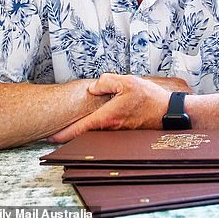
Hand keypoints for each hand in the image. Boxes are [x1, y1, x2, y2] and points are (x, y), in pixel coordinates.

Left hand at [46, 73, 188, 142]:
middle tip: (55, 131)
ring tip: (71, 126)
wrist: (168, 113)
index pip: (80, 128)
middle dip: (70, 133)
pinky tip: (93, 122)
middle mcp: (111, 129)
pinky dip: (95, 130)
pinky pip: (105, 132)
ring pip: (94, 133)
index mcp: (108, 117)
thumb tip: (92, 88)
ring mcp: (117, 133)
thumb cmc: (150, 98)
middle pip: (85, 134)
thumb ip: (107, 81)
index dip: (63, 134)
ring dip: (83, 131)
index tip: (50, 136)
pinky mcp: (123, 132)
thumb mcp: (127, 81)